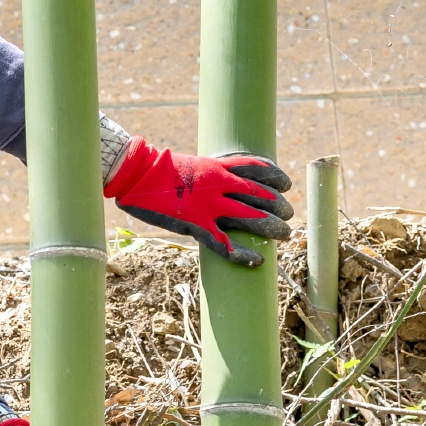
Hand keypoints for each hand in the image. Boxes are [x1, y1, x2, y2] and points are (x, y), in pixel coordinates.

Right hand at [104, 137, 292, 266]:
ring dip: (270, 227)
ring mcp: (209, 205)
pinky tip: (257, 260)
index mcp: (217, 167)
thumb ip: (209, 173)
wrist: (136, 173)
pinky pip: (224, 244)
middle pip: (259, 195)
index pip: (256, 168)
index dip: (275, 176)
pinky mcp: (196, 224)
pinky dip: (242, 255)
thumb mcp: (190, 165)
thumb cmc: (158, 169)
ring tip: (284, 234)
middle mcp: (218, 184)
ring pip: (250, 217)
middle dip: (278, 205)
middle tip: (288, 214)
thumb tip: (222, 180)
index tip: (286, 183)